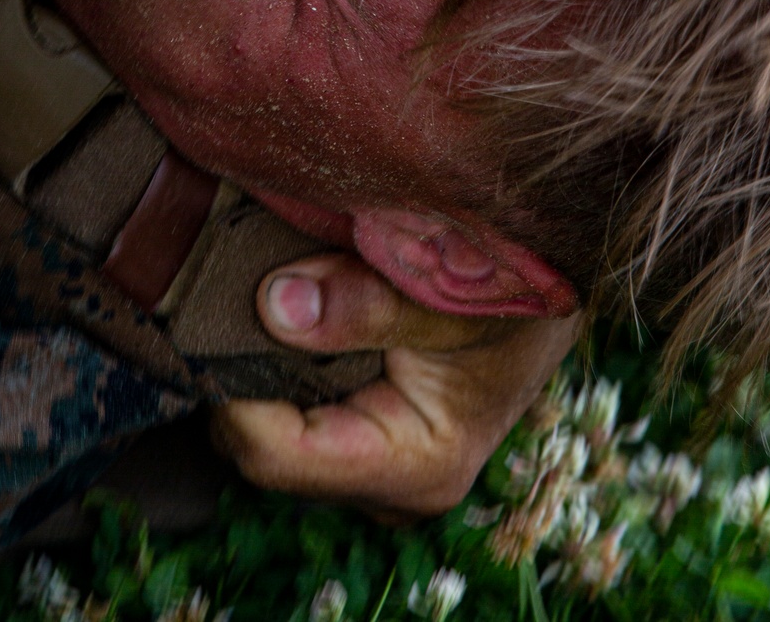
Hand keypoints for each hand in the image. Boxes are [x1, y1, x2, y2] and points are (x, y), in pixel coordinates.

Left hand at [211, 253, 579, 518]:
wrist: (550, 290)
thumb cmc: (516, 291)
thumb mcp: (455, 286)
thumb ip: (370, 299)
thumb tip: (276, 304)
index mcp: (415, 465)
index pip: (279, 456)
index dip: (236, 391)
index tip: (219, 319)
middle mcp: (386, 483)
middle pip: (262, 447)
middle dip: (240, 372)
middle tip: (232, 292)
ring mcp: (370, 463)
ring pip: (267, 427)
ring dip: (255, 362)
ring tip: (258, 292)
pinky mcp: (357, 432)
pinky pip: (287, 407)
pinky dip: (274, 358)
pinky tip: (282, 307)